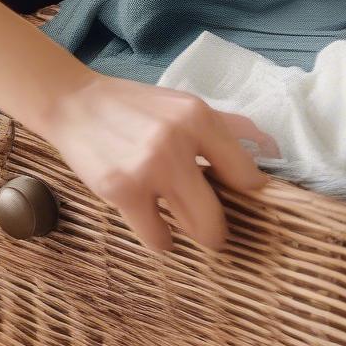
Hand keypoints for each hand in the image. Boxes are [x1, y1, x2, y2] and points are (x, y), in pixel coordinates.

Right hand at [43, 74, 276, 252]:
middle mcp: (177, 142)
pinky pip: (157, 237)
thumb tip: (271, 148)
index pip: (245, 173)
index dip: (248, 195)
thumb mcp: (184, 105)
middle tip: (216, 235)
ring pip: (191, 229)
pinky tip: (157, 229)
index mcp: (198, 117)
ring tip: (183, 228)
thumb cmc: (135, 108)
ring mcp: (149, 169)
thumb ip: (227, 127)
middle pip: (217, 214)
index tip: (244, 204)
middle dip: (218, 232)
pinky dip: (161, 240)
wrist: (74, 105)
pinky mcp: (122, 191)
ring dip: (189, 235)